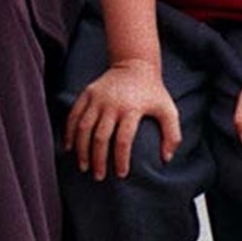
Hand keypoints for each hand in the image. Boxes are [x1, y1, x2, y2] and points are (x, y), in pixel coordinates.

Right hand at [64, 60, 180, 177]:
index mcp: (132, 109)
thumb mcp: (168, 110)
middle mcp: (112, 104)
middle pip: (100, 137)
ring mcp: (97, 98)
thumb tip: (166, 158)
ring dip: (82, 149)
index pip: (124, 139)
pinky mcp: (87, 93)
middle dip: (98, 159)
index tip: (122, 174)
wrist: (135, 64)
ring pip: (84, 127)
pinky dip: (70, 132)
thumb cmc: (153, 92)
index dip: (121, 159)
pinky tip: (69, 147)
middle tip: (98, 176)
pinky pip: (74, 115)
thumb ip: (172, 135)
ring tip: (83, 166)